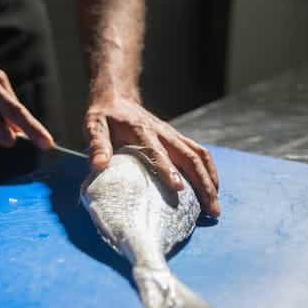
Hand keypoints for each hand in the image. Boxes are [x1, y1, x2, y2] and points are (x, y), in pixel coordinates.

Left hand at [84, 96, 220, 216]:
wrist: (117, 97)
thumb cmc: (104, 116)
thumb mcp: (93, 126)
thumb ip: (97, 145)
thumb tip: (98, 166)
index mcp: (141, 131)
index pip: (157, 152)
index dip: (167, 169)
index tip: (178, 188)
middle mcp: (162, 133)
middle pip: (189, 157)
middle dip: (202, 183)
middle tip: (211, 210)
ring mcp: (172, 135)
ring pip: (199, 156)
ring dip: (210, 180)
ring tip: (214, 207)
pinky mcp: (177, 138)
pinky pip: (199, 153)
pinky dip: (209, 171)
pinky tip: (212, 189)